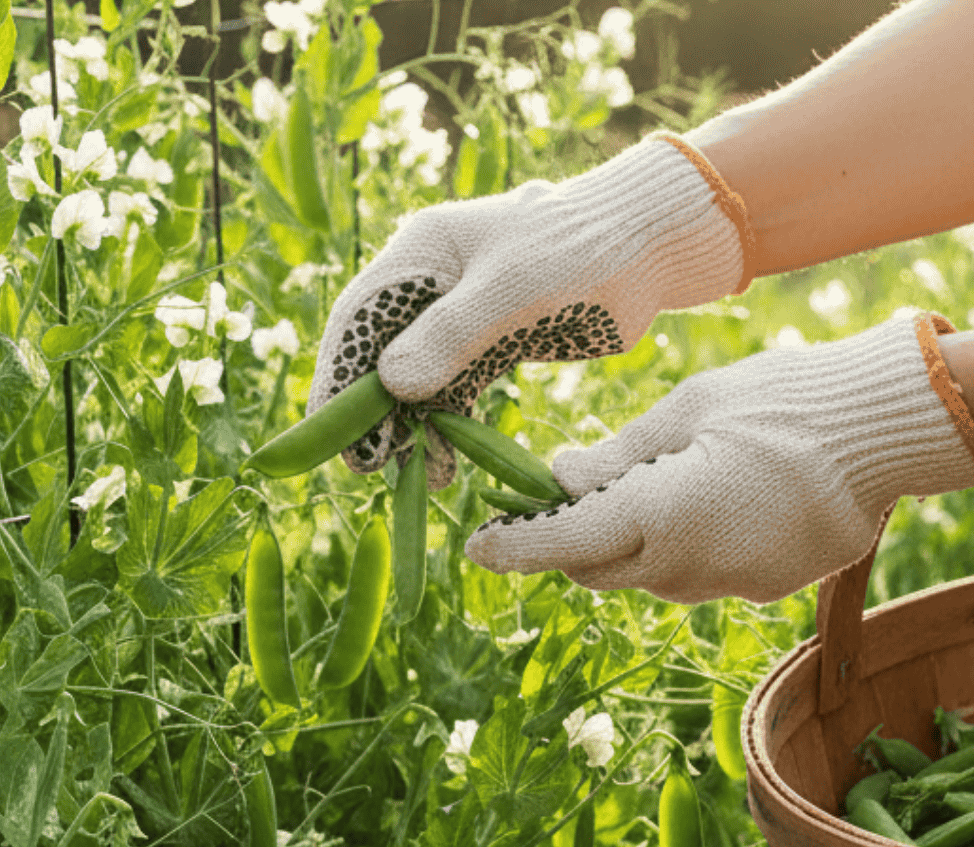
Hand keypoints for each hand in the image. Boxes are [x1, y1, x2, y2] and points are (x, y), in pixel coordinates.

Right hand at [307, 135, 750, 485]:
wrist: (649, 246)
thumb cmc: (581, 249)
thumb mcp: (514, 289)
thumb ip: (452, 333)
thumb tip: (391, 383)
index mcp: (424, 252)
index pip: (360, 317)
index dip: (337, 373)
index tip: (324, 426)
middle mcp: (434, 282)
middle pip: (381, 352)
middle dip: (370, 410)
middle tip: (366, 465)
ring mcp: (461, 313)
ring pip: (417, 378)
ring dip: (409, 426)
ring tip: (407, 474)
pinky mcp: (493, 341)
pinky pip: (455, 388)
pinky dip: (447, 424)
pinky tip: (444, 463)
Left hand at [464, 314, 973, 603]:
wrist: (893, 426)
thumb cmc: (786, 398)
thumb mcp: (687, 409)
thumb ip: (618, 455)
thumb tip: (558, 478)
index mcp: (662, 516)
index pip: (565, 543)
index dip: (515, 546)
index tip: (478, 543)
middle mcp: (692, 565)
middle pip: (600, 570)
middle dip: (568, 543)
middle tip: (550, 501)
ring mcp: (735, 583)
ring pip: (652, 576)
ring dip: (629, 544)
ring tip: (640, 486)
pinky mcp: (769, 585)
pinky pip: (703, 574)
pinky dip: (684, 546)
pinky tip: (705, 497)